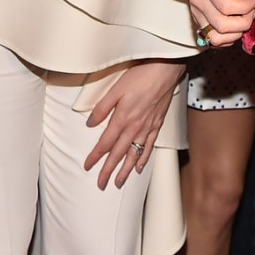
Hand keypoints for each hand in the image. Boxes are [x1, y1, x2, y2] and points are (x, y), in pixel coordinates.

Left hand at [84, 59, 185, 189]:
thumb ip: (102, 107)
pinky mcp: (157, 124)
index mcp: (122, 118)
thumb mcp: (116, 88)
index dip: (95, 156)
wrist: (165, 70)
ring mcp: (147, 127)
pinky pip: (149, 146)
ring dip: (125, 170)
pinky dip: (144, 158)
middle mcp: (134, 127)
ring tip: (119, 182)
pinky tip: (140, 167)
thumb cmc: (142, 76)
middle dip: (108, 171)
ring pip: (134, 154)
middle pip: (118, 154)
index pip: (105, 143)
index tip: (88, 165)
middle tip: (101, 184)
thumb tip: (90, 122)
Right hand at [180, 0, 254, 48]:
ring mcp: (197, 14)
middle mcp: (198, 2)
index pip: (227, 6)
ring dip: (236, 33)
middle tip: (253, 10)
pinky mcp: (198, 21)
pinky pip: (213, 40)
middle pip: (223, 25)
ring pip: (216, 38)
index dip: (247, 7)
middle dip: (245, 22)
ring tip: (246, 18)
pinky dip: (228, 38)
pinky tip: (236, 24)